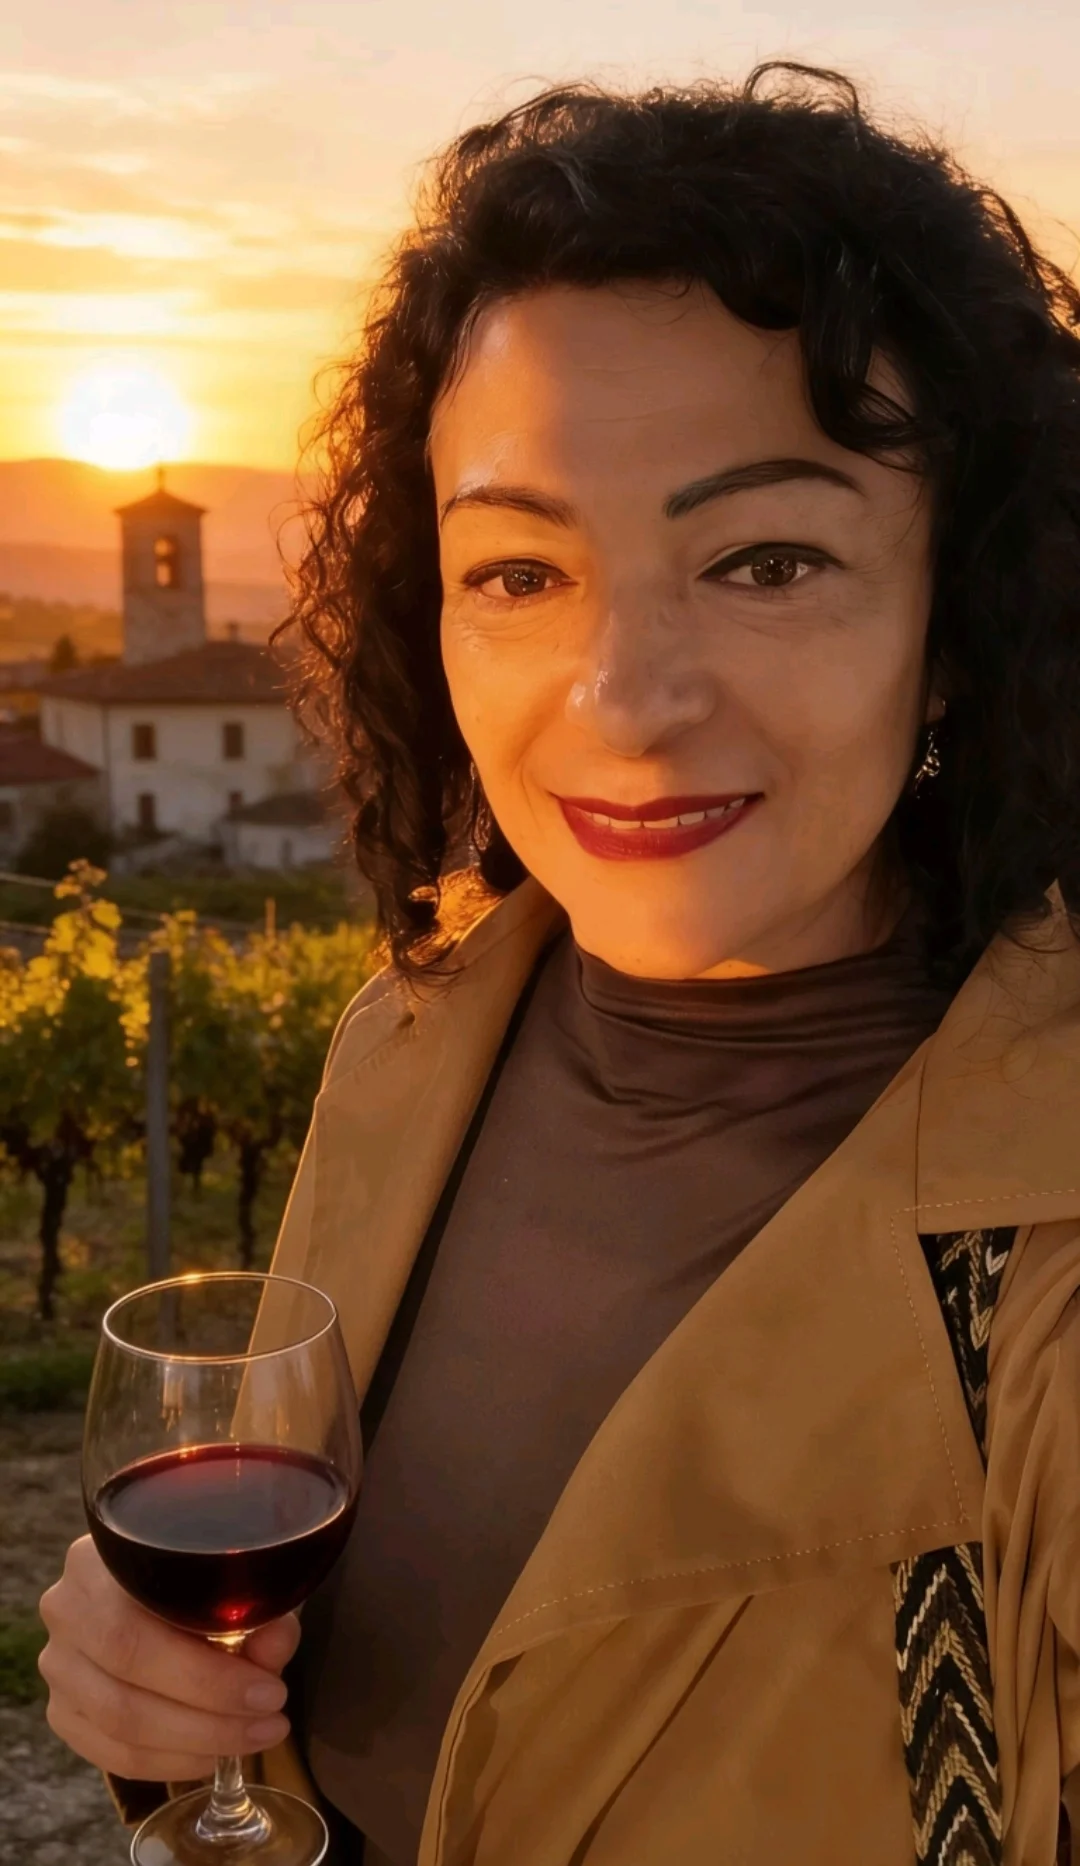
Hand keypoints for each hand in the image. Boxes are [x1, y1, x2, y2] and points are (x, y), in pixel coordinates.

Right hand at [39, 1537, 300, 1781]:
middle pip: (126, 1691)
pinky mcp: (63, 1710)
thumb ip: (256, 1610)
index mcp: (95, 1562)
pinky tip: (213, 1754)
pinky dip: (169, 1762)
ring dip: (194, 1745)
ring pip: (119, 1728)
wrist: (153, 1577)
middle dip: (208, 1717)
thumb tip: (274, 1645)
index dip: (205, 1677)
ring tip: (253, 1738)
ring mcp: (59, 1665)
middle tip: (270, 1720)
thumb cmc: (197, 1573)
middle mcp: (66, 1611)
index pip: (135, 1636)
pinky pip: (113, 1753)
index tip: (269, 1692)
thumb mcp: (229, 1579)